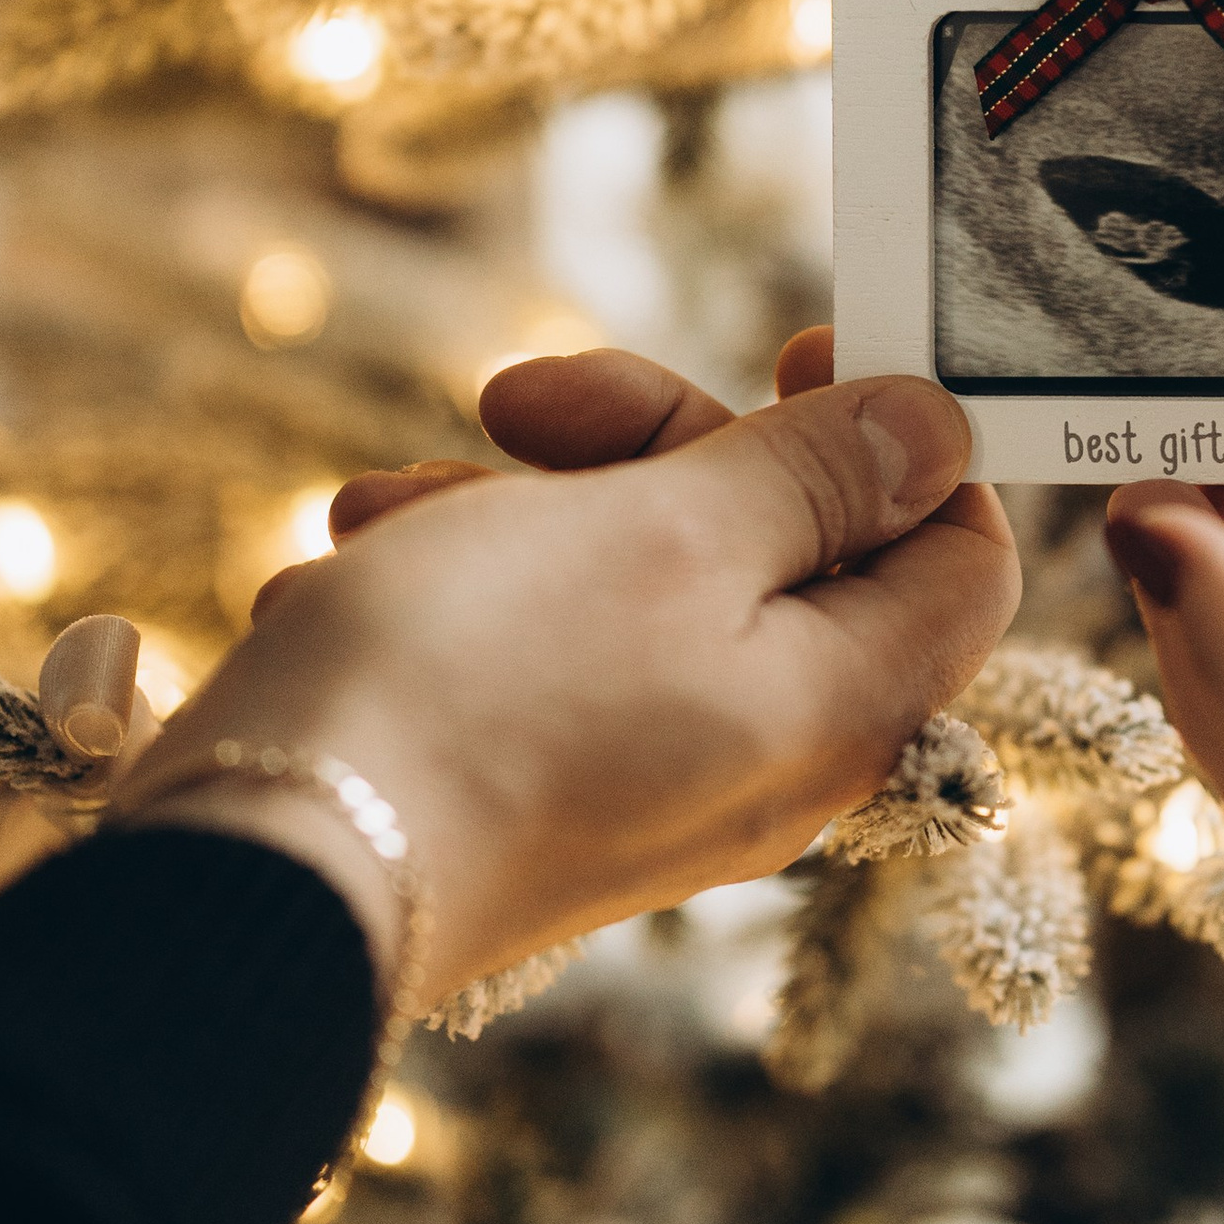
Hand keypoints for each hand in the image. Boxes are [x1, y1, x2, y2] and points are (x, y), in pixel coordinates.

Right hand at [114, 348, 1017, 1001]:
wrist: (261, 874)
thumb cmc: (479, 685)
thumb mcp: (672, 531)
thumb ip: (819, 477)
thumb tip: (938, 434)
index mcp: (845, 706)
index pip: (961, 561)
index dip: (910, 444)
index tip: (801, 349)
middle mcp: (768, 759)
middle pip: (785, 545)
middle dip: (655, 444)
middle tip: (519, 396)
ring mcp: (652, 778)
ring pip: (640, 578)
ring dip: (525, 504)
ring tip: (393, 506)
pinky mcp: (542, 787)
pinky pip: (546, 648)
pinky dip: (465, 582)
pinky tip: (359, 565)